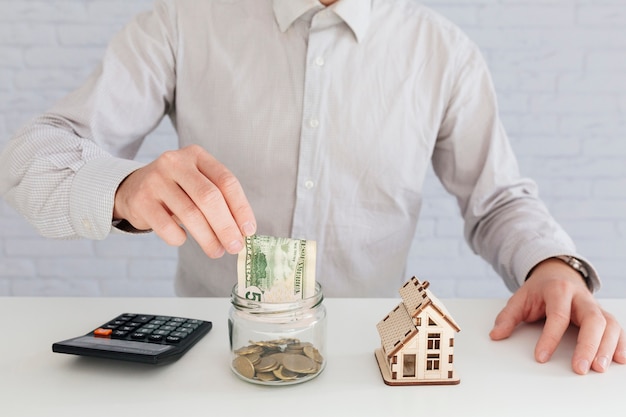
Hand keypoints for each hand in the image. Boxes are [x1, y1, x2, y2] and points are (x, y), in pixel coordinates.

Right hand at [113, 145, 256, 257]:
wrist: (131, 188)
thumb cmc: (175, 190)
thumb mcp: (197, 184)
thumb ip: (219, 200)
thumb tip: (242, 232)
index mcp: (196, 155)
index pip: (226, 181)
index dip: (241, 208)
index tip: (249, 231)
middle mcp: (175, 163)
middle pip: (209, 198)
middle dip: (226, 226)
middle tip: (235, 247)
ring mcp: (155, 180)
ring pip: (190, 214)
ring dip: (208, 239)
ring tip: (216, 251)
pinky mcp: (140, 200)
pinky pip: (167, 227)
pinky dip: (179, 239)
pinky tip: (183, 239)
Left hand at [489, 258, 625, 373]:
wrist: (557, 274)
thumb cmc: (539, 290)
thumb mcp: (519, 298)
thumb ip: (507, 316)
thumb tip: (495, 335)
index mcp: (558, 290)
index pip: (557, 316)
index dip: (549, 338)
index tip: (540, 357)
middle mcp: (581, 298)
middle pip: (592, 319)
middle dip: (588, 345)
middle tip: (580, 368)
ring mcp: (595, 306)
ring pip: (609, 324)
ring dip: (607, 347)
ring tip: (598, 368)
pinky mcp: (603, 315)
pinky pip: (618, 329)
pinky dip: (621, 344)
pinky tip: (620, 360)